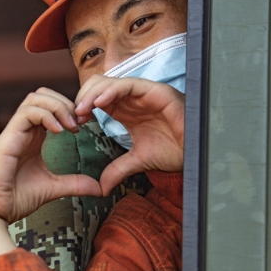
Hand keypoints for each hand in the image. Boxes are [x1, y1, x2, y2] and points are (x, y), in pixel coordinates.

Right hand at [0, 88, 101, 263]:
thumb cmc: (14, 198)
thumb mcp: (53, 187)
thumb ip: (75, 183)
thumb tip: (99, 188)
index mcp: (33, 136)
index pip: (50, 106)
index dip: (69, 110)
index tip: (83, 128)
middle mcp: (24, 129)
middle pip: (43, 95)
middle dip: (65, 102)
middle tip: (79, 123)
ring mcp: (15, 131)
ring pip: (36, 98)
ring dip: (58, 106)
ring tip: (71, 126)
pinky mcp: (8, 136)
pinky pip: (28, 112)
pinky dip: (46, 115)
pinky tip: (59, 132)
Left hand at [74, 75, 184, 194]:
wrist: (197, 152)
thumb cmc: (174, 150)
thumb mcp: (139, 161)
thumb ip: (118, 169)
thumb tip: (101, 188)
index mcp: (126, 110)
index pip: (97, 99)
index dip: (83, 107)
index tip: (73, 124)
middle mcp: (132, 98)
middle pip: (98, 86)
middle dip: (83, 98)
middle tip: (75, 117)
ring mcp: (143, 92)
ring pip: (109, 82)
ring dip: (92, 94)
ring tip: (82, 110)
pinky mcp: (154, 90)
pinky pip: (128, 85)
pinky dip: (111, 91)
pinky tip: (99, 104)